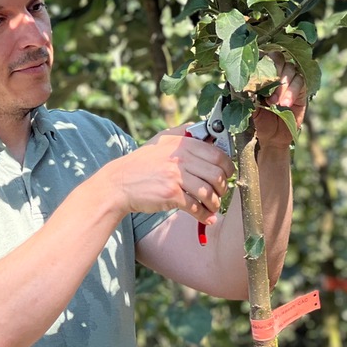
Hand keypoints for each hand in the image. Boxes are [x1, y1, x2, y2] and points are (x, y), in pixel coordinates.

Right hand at [106, 126, 234, 224]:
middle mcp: (181, 158)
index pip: (217, 154)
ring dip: (215, 203)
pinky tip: (206, 218)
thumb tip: (204, 129)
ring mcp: (176, 177)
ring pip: (209, 192)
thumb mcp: (161, 141)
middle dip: (223, 188)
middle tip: (219, 193)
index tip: (226, 175)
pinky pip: (196, 207)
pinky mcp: (171, 195)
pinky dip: (204, 215)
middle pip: (217, 174)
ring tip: (212, 207)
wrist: (119, 183)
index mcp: (182, 144)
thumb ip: (182, 132)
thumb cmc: (141, 164)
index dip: (227, 167)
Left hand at [252, 53, 306, 153]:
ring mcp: (289, 79)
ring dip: (283, 85)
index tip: (257, 82)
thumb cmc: (261, 120)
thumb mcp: (251, 108)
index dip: (261, 65)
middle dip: (273, 74)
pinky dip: (292, 91)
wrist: (274, 137)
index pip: (262, 57)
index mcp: (261, 73)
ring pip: (290, 68)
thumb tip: (244, 85)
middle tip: (268, 95)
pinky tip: (285, 104)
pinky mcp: (300, 89)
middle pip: (278, 58)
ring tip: (276, 103)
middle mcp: (276, 73)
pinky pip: (300, 81)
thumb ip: (249, 95)